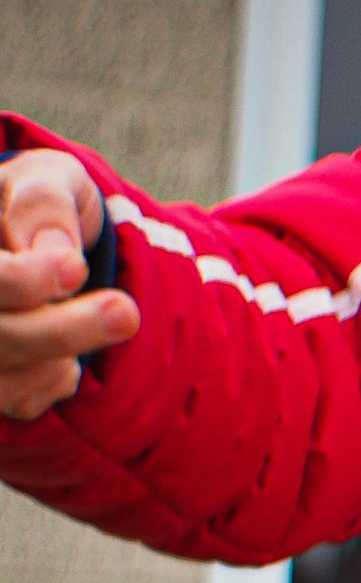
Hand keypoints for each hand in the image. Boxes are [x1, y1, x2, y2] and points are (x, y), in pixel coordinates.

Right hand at [0, 149, 135, 420]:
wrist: (51, 245)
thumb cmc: (45, 206)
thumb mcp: (51, 180)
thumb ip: (45, 202)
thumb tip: (54, 250)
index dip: (23, 281)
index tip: (74, 268)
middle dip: (59, 330)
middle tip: (125, 312)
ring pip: (3, 382)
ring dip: (62, 355)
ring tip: (111, 316)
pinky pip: (20, 401)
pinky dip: (57, 378)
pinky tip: (70, 349)